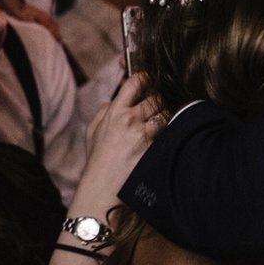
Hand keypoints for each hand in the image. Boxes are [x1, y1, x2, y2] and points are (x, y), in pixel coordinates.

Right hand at [71, 75, 162, 215]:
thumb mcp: (93, 130)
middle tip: (159, 103)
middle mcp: (131, 120)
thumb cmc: (98, 159)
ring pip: (167, 113)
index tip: (148, 80)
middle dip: (159, 99)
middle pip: (157, 97)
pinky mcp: (156, 148)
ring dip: (166, 116)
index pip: (135, 83)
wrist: (104, 186)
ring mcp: (145, 135)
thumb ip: (105, 110)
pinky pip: (170, 132)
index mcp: (115, 112)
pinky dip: (170, 132)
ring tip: (161, 122)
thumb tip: (116, 98)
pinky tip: (168, 136)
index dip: (145, 78)